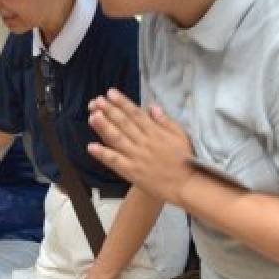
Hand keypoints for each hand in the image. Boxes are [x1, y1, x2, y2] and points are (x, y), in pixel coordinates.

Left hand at [87, 89, 196, 203]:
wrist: (187, 185)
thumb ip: (165, 121)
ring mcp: (137, 157)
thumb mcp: (180, 135)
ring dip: (104, 127)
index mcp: (156, 132)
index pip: (136, 114)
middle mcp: (144, 142)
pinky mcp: (132, 172)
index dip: (122, 102)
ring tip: (92, 116)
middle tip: (96, 101)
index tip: (111, 93)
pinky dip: (103, 154)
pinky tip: (91, 146)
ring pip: (117, 139)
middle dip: (109, 110)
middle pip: (124, 123)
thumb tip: (152, 106)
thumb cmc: (185, 160)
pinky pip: (116, 161)